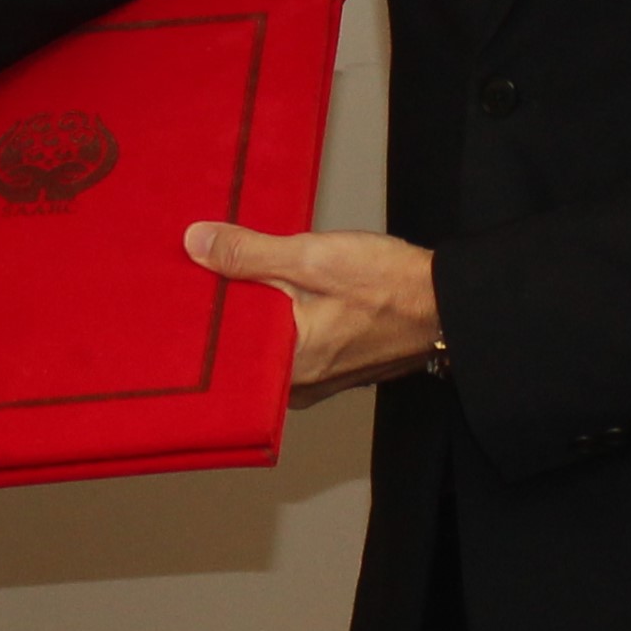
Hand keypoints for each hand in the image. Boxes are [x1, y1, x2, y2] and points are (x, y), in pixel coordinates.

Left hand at [188, 223, 442, 397]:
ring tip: (236, 278)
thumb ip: (250, 253)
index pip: (217, 351)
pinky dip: (278, 322)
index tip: (184, 286)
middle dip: (222, 314)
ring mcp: (316, 381)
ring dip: (252, 316)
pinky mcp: (331, 369)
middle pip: (237, 351)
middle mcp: (297, 386)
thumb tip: (197, 243)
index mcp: (286, 366)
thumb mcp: (312, 257)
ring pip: (263, 349)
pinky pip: (288, 348)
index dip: (197, 316)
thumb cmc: (391, 285)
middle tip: (204, 275)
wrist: (446, 302)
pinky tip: (275, 293)